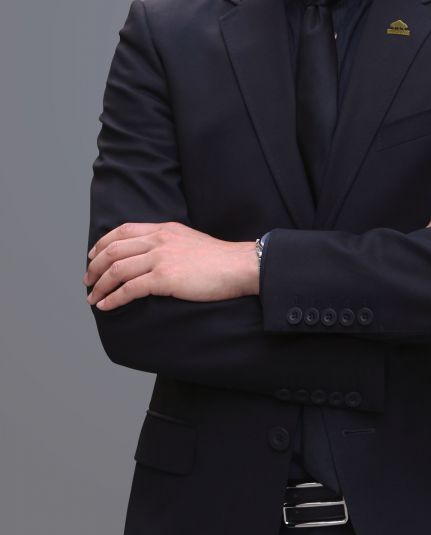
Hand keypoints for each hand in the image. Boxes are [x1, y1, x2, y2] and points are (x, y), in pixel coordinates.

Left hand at [83, 221, 258, 309]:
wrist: (239, 266)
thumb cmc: (219, 259)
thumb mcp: (189, 240)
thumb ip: (168, 243)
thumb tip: (150, 256)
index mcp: (164, 229)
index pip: (123, 231)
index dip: (103, 244)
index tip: (93, 256)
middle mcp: (159, 240)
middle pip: (114, 250)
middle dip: (95, 267)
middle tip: (88, 281)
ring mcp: (161, 258)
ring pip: (117, 270)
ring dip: (100, 286)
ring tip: (93, 298)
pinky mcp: (164, 278)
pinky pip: (129, 289)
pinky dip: (113, 298)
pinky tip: (106, 306)